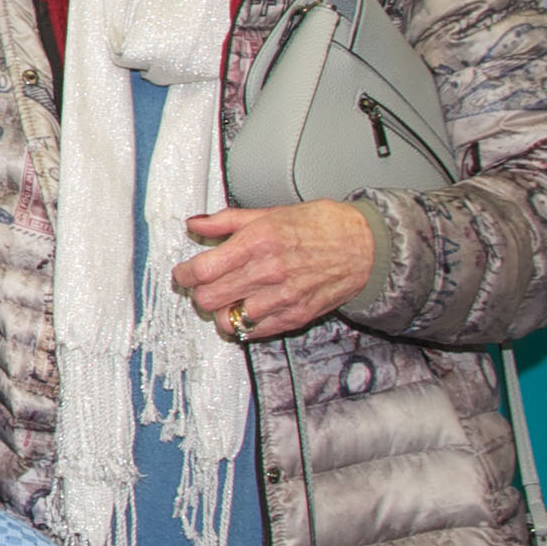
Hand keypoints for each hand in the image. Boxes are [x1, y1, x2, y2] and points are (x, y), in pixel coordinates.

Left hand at [171, 199, 375, 343]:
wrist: (363, 246)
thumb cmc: (321, 226)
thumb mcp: (270, 213)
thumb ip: (227, 222)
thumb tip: (196, 225)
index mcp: (257, 242)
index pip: (201, 270)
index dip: (184, 275)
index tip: (183, 274)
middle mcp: (267, 272)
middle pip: (208, 299)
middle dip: (199, 294)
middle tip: (203, 286)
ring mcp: (281, 299)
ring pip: (228, 321)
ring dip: (221, 311)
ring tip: (227, 299)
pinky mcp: (294, 317)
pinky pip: (253, 332)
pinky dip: (244, 323)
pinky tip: (248, 308)